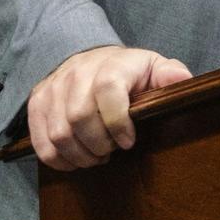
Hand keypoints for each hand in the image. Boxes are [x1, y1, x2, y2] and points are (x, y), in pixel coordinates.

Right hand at [26, 45, 191, 170]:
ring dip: (81, 156)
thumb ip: (170, 74)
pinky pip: (41, 142)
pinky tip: (76, 159)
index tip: (129, 141)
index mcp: (110, 64)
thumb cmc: (126, 73)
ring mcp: (53, 88)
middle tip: (111, 150)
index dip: (118, 120)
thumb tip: (182, 80)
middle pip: (80, 117)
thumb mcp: (152, 68)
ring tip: (97, 155)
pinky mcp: (37, 104)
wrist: (88, 59)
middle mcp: (77, 73)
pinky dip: (60, 159)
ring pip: (59, 134)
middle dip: (99, 145)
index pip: (107, 88)